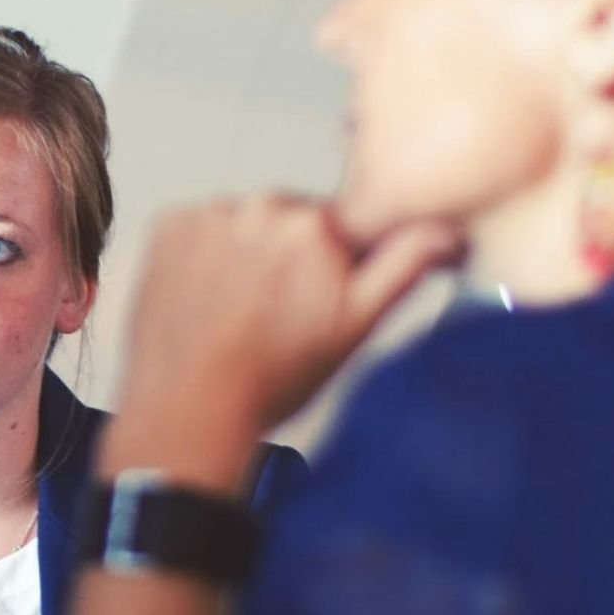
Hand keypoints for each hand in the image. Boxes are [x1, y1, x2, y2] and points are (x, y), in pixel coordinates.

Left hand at [100, 195, 458, 490]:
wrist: (189, 407)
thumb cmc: (270, 378)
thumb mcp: (355, 327)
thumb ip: (404, 266)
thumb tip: (445, 229)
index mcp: (316, 224)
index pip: (341, 226)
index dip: (334, 264)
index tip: (318, 295)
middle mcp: (261, 206)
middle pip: (290, 221)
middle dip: (289, 257)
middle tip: (275, 314)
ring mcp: (209, 214)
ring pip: (243, 224)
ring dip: (245, 254)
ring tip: (237, 311)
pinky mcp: (168, 226)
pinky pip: (199, 228)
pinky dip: (203, 255)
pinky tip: (206, 298)